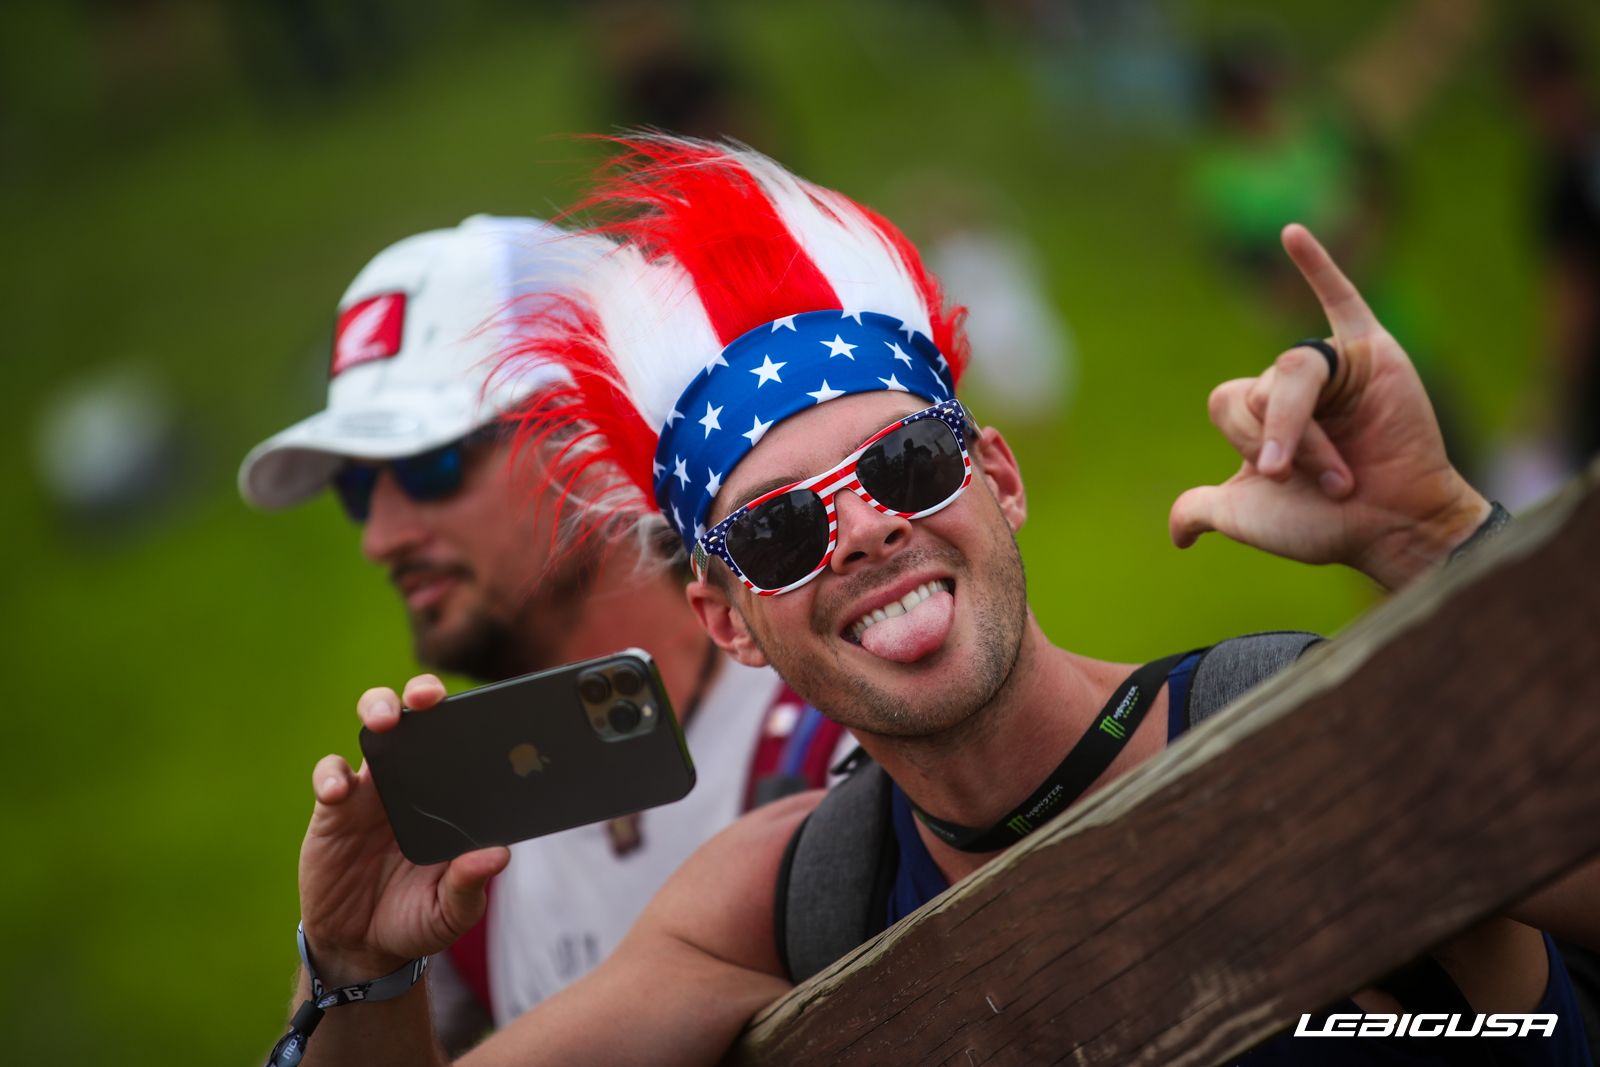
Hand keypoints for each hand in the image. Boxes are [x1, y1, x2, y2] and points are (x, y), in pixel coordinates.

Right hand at [298, 675, 508, 985]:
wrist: (362, 946)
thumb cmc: (417, 919)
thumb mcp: (450, 911)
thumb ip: (470, 885)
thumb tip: (498, 855)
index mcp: (450, 796)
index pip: (462, 742)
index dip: (470, 717)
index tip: (485, 708)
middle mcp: (413, 781)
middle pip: (415, 717)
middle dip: (419, 693)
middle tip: (427, 697)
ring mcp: (372, 791)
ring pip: (372, 728)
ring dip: (378, 711)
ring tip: (385, 722)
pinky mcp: (334, 810)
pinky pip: (331, 775)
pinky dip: (332, 775)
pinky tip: (339, 792)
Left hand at [1169, 224, 1489, 589]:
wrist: (1391, 526)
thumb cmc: (1325, 523)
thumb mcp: (1245, 516)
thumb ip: (1199, 509)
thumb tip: (1175, 534)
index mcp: (1260, 416)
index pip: (1225, 399)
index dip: (1248, 440)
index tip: (1282, 480)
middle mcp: (1291, 388)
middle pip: (1258, 386)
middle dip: (1282, 439)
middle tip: (1329, 481)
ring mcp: (1333, 366)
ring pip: (1294, 371)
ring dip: (1303, 426)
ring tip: (1339, 474)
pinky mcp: (1374, 352)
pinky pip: (1342, 297)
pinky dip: (1317, 264)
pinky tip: (1291, 234)